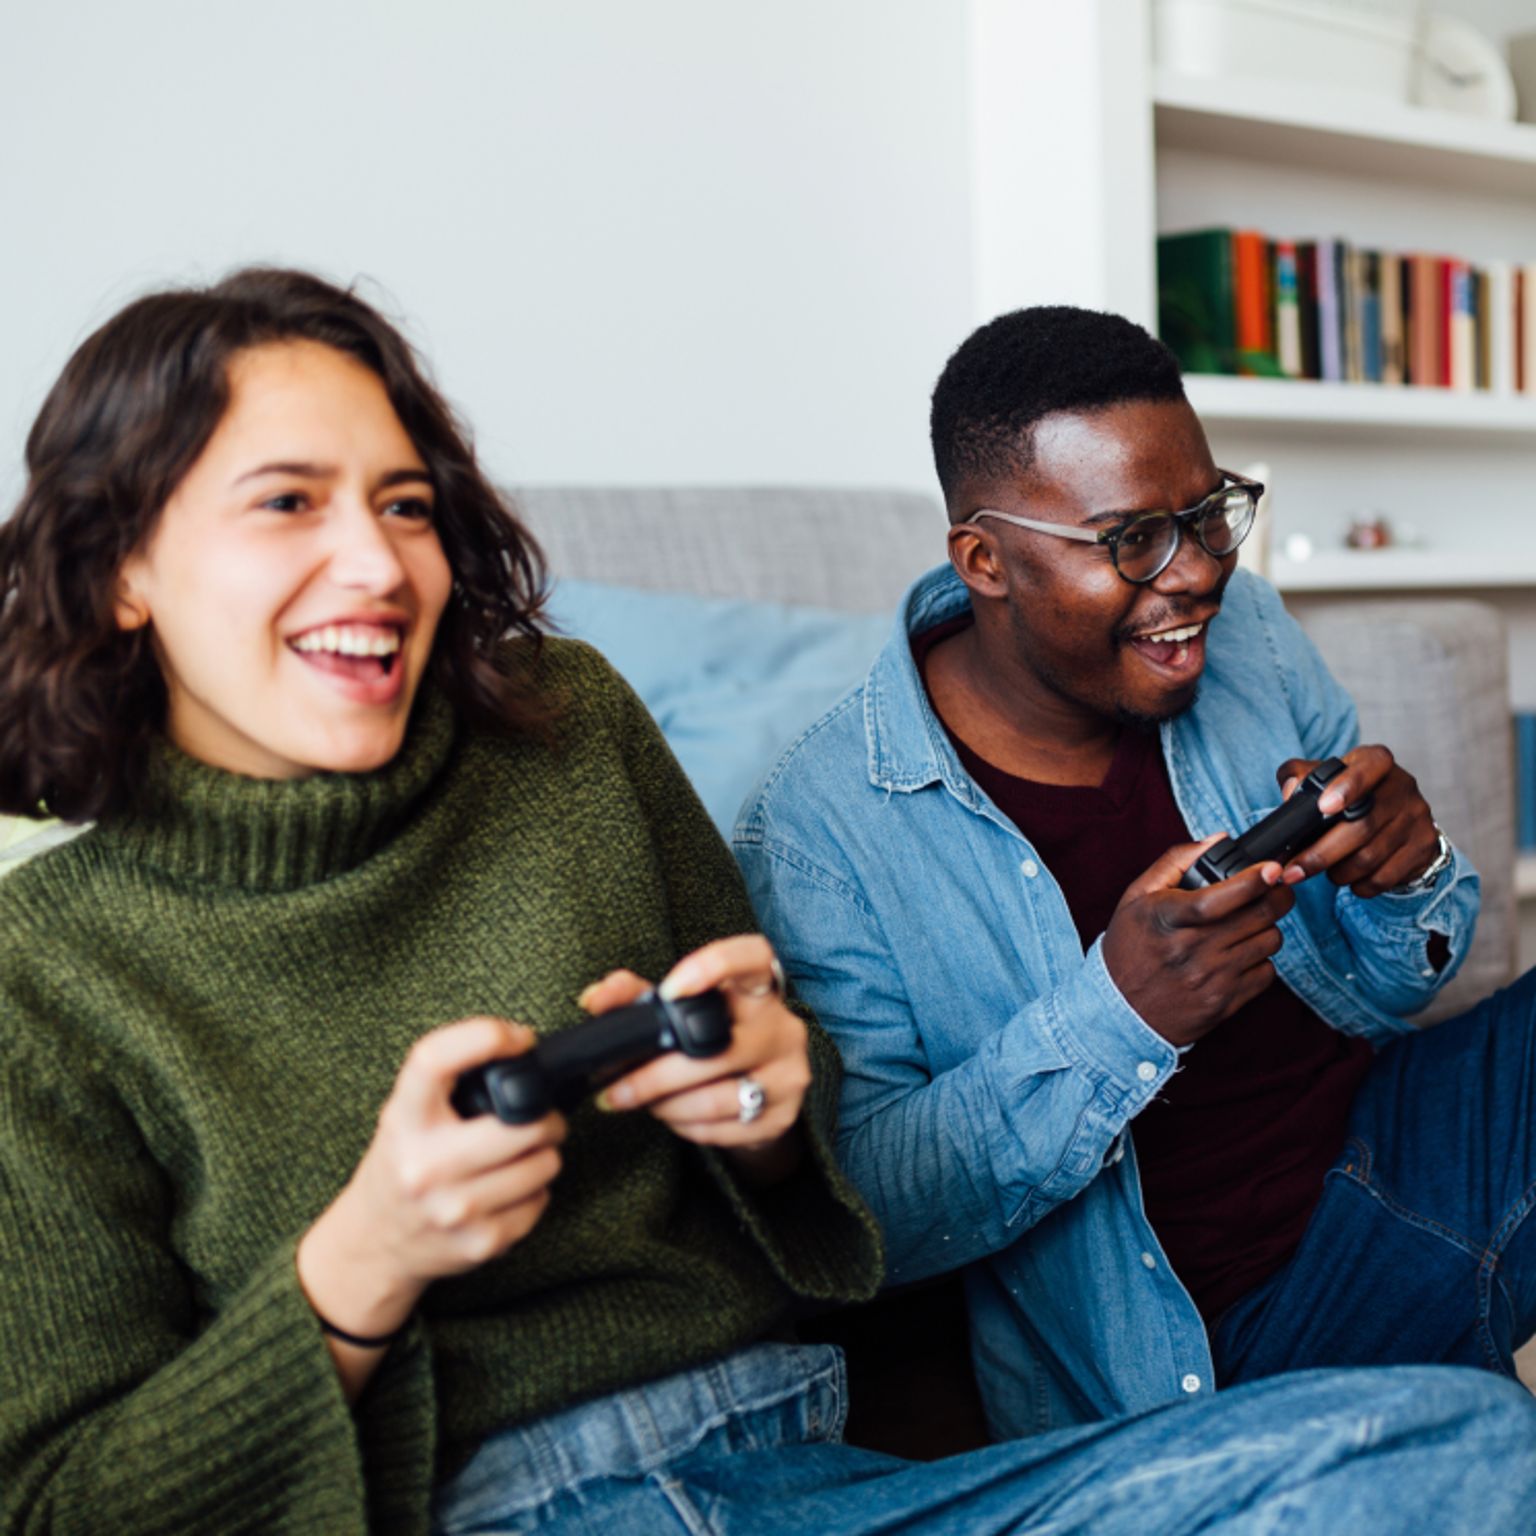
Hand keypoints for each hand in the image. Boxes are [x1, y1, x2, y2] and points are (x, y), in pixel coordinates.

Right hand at [298, 1017, 565, 1341]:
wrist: (373, 1242)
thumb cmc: (401, 1163)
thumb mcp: (407, 1114)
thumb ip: (451, 1083)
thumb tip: (522, 1050)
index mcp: (405, 1120)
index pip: (435, 1060)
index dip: (485, 1036)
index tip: (519, 1037)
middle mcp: (424, 1164)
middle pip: (522, 1124)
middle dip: (546, 1116)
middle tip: (540, 1116)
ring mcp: (453, 1209)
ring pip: (543, 1164)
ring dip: (544, 1155)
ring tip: (523, 1153)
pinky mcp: (479, 1243)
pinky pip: (539, 1202)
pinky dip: (535, 1192)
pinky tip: (511, 1189)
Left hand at [583, 935, 809, 1175]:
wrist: (759, 1092)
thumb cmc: (712, 1038)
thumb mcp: (678, 1011)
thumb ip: (635, 996)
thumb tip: (594, 999)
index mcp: (759, 986)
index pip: (752, 957)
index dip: (714, 967)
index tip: (670, 991)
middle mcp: (782, 1025)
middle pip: (715, 1047)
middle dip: (654, 1074)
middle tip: (616, 1087)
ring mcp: (788, 1072)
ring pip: (717, 1097)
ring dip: (666, 1105)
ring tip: (644, 1103)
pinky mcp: (783, 1116)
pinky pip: (723, 1128)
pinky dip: (687, 1126)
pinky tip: (674, 1117)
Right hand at [1102, 837, 1294, 1047]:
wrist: (1120, 1011)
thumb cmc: (1129, 946)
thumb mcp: (1137, 897)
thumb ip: (1176, 862)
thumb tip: (1219, 841)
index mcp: (1166, 919)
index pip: (1218, 900)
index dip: (1253, 881)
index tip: (1272, 868)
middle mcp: (1190, 950)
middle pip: (1257, 917)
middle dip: (1277, 895)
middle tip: (1275, 888)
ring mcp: (1210, 979)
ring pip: (1269, 942)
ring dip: (1267, 927)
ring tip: (1249, 924)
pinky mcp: (1224, 1003)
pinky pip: (1266, 973)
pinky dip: (1260, 959)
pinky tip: (1240, 954)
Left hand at [1273, 746, 1438, 896]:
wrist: (1398, 820)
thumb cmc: (1351, 796)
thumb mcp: (1326, 777)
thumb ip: (1299, 775)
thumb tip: (1290, 791)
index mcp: (1376, 761)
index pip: (1370, 765)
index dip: (1348, 786)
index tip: (1323, 807)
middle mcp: (1402, 786)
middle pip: (1362, 824)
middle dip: (1321, 853)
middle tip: (1293, 870)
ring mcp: (1417, 817)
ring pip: (1370, 856)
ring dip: (1338, 872)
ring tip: (1321, 872)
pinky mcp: (1423, 846)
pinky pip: (1385, 876)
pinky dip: (1360, 884)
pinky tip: (1349, 880)